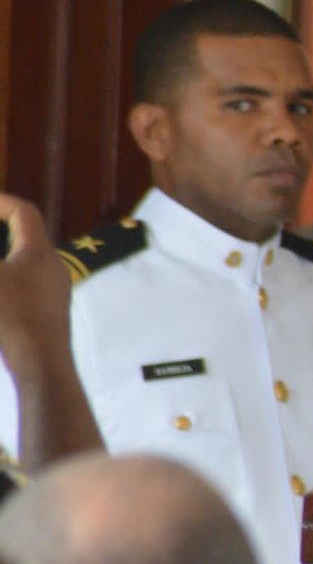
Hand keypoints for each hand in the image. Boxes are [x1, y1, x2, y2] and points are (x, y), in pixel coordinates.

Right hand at [0, 193, 72, 352]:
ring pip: (26, 261)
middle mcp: (54, 266)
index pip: (24, 212)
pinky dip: (8, 280)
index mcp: (40, 251)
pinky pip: (28, 284)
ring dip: (4, 255)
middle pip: (25, 235)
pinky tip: (0, 292)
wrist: (42, 361)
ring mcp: (56, 289)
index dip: (1, 202)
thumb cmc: (12, 315)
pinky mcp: (51, 310)